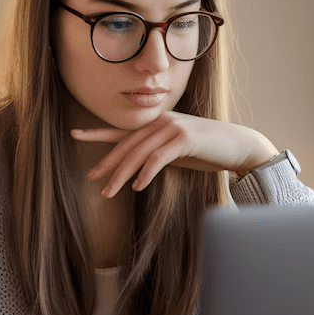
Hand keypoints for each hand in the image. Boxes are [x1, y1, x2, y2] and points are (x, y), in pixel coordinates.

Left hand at [70, 112, 275, 197]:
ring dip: (122, 175)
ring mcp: (173, 127)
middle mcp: (161, 122)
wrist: (238, 145)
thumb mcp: (177, 151)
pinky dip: (146, 173)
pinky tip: (137, 186)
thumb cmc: (207, 150)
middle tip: (91, 179)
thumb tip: (136, 168)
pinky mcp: (185, 139)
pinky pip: (158, 158)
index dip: (97, 133)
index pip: (122, 130)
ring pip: (139, 153)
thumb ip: (156, 153)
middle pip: (127, 145)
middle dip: (107, 164)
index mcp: (156, 125)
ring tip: (109, 192)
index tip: (75, 135)